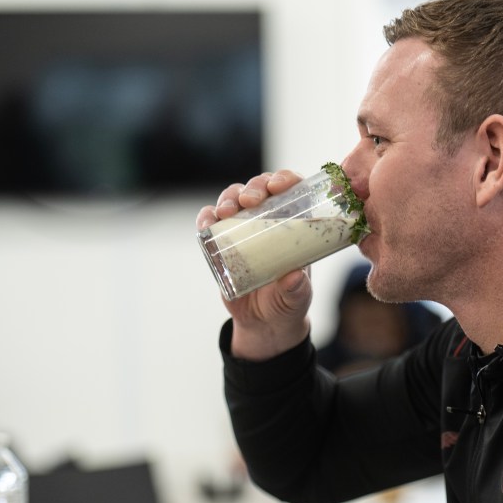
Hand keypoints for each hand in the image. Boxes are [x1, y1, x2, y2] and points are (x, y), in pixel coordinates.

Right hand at [196, 170, 312, 360]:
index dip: (285, 179)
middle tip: (251, 199)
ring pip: (234, 200)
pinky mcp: (221, 243)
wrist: (263, 323)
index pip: (292, 191)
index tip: (280, 184)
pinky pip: (211, 222)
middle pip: (259, 189)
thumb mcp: (297, 298)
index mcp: (293, 226)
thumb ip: (297, 289)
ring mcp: (243, 230)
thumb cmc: (287, 303)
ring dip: (229, 198)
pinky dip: (206, 217)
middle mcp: (268, 221)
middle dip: (253, 186)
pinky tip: (207, 221)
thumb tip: (294, 276)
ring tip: (227, 210)